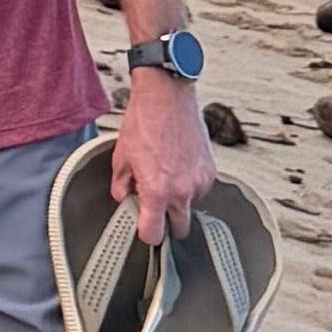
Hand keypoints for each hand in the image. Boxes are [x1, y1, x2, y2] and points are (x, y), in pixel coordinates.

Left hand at [110, 57, 214, 242]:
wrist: (166, 96)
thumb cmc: (144, 122)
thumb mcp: (121, 157)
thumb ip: (121, 186)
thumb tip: (124, 198)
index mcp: (158, 191)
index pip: (154, 234)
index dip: (146, 234)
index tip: (143, 228)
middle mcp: (183, 191)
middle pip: (180, 229)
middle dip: (168, 224)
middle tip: (155, 209)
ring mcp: (200, 181)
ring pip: (191, 207)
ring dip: (179, 201)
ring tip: (166, 176)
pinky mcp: (210, 171)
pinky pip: (200, 189)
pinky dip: (190, 184)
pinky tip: (178, 165)